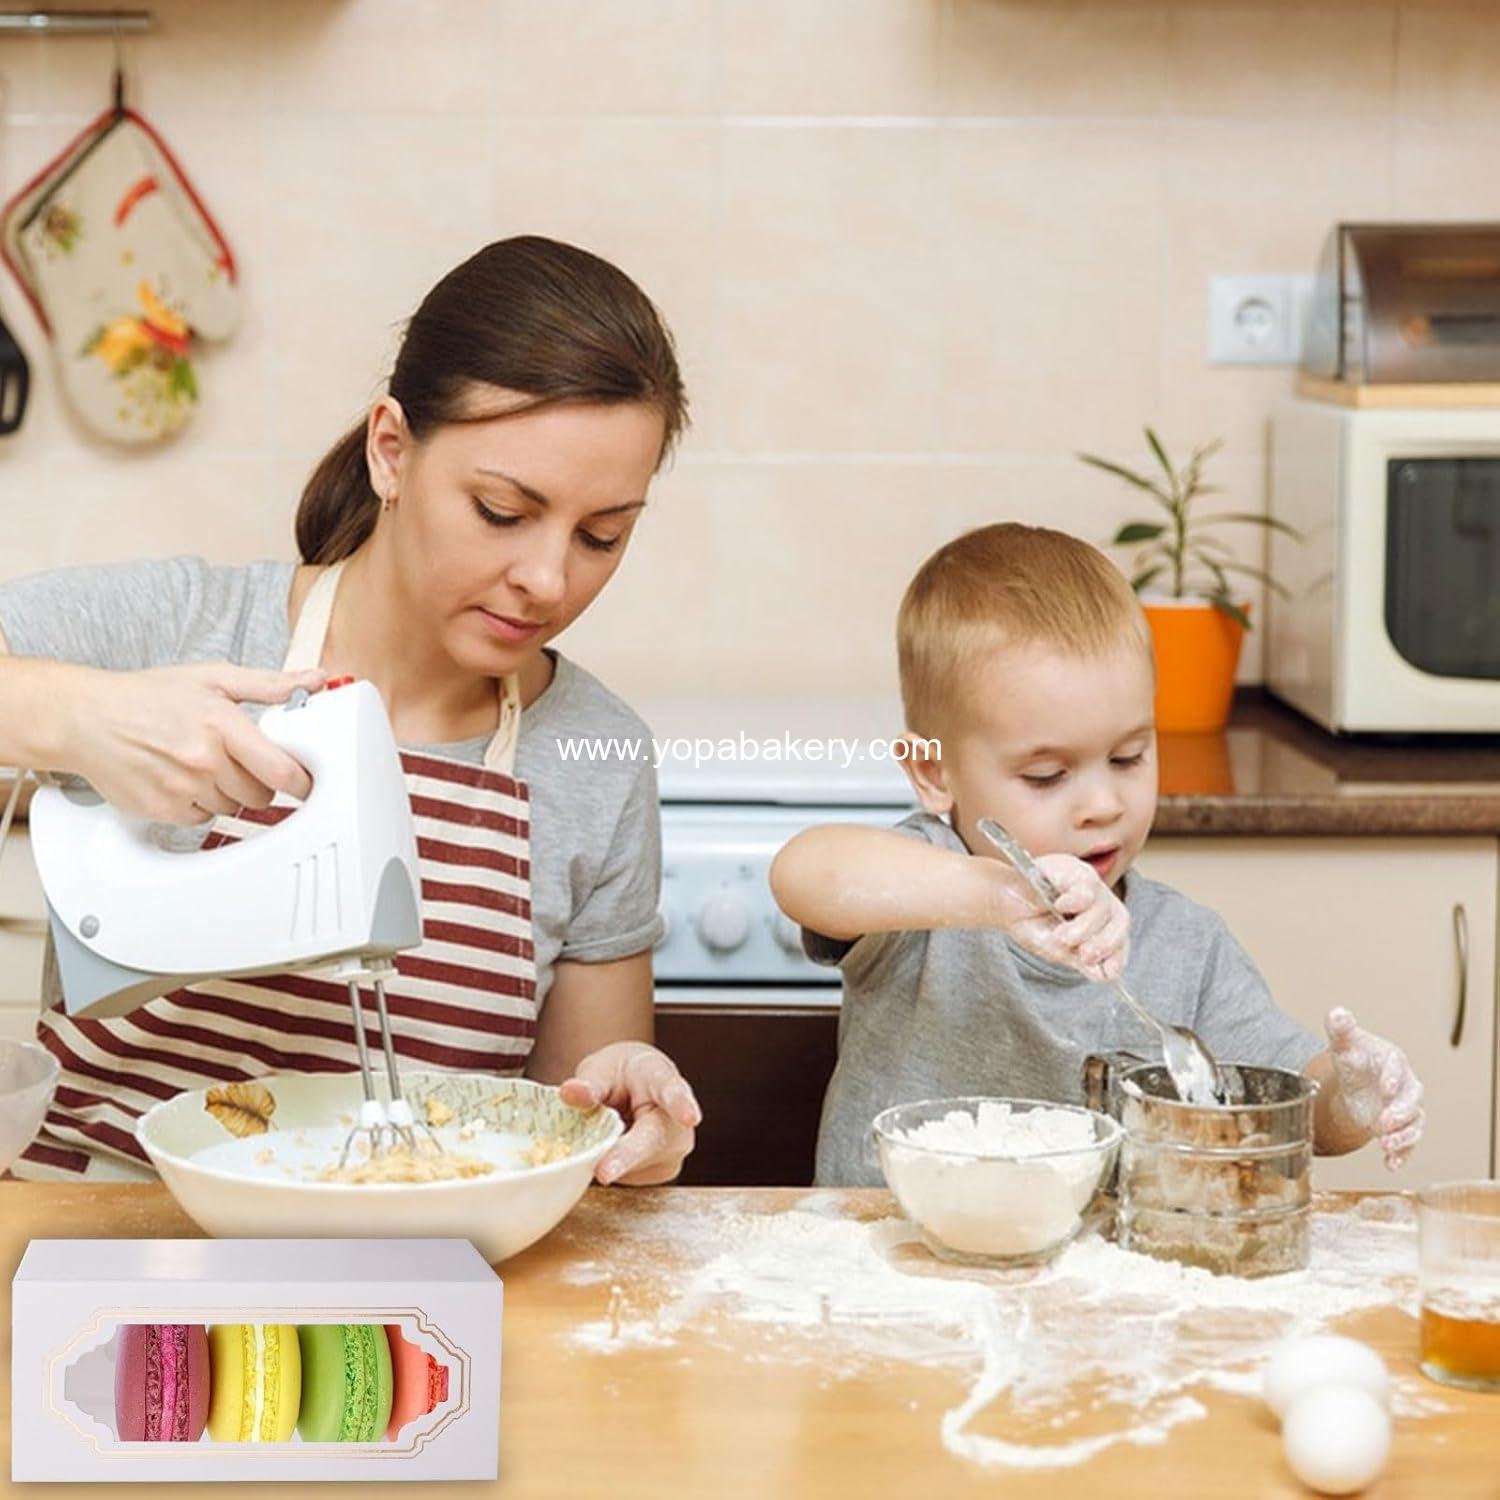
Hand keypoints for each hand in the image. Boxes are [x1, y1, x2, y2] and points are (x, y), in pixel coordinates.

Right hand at [70, 662, 325, 823]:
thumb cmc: (147, 696)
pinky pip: (202, 818)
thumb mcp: (212, 677)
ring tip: (204, 765)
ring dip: (229, 792)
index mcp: (222, 724)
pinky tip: (183, 779)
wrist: (85, 717)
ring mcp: (182, 788)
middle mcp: (203, 759)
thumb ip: (269, 684)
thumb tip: (314, 680)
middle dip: (260, 781)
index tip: (305, 782)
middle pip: (261, 794)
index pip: (281, 770)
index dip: (301, 781)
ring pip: (233, 807)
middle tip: (241, 762)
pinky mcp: (162, 810)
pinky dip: (200, 804)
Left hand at [557, 1041, 699, 1185]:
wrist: (634, 1090)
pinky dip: (611, 1167)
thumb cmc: (619, 1075)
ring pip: (638, 1164)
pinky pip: (630, 1175)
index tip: (689, 1117)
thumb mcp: (600, 1069)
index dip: (681, 1104)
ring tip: (597, 1138)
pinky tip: (607, 1152)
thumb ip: (589, 1083)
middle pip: (655, 1139)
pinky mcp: (663, 1170)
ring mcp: (674, 1147)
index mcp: (660, 1077)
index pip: (672, 1090)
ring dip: (610, 1159)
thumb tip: (569, 1092)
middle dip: (629, 1157)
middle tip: (603, 1173)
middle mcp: (677, 1117)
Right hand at [994, 853, 1129, 980]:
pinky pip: (1088, 886)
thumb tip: (1103, 974)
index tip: (1106, 972)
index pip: (1121, 940)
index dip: (1118, 956)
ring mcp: (1090, 885)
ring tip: (1062, 935)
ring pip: (1104, 906)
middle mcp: (1100, 903)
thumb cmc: (1029, 923)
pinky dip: (1076, 900)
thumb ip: (1080, 960)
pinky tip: (1059, 905)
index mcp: (1100, 925)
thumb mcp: (1055, 949)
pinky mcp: (1076, 869)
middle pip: (1120, 922)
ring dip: (1085, 926)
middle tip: (1084, 954)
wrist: (1003, 902)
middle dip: (1105, 943)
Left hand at [1324, 1007, 1424, 1169]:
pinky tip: (1390, 1164)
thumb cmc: (1353, 1060)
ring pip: (1414, 1123)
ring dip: (1402, 1137)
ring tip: (1385, 1146)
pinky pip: (1408, 1142)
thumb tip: (1336, 1013)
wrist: (1355, 1082)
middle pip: (1412, 1098)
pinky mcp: (1401, 1127)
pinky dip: (1401, 1154)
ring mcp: (1406, 1107)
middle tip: (1383, 1124)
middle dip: (1400, 1113)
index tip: (1386, 1089)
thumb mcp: (1344, 1045)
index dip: (1394, 1078)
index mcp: (1393, 1060)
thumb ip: (1340, 1030)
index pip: (1398, 1067)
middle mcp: (1406, 1084)